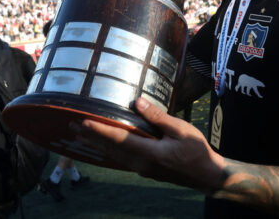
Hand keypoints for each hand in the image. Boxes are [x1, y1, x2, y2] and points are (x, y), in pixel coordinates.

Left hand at [76, 97, 225, 192]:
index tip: (83, 122)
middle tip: (71, 126)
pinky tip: (102, 147)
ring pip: (114, 155)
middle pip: (110, 149)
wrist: (207, 175)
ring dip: (96, 144)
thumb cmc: (197, 151)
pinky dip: (108, 151)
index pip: (119, 139)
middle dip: (90, 137)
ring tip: (80, 135)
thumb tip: (138, 103)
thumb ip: (159, 118)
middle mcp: (141, 163)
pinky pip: (121, 159)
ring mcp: (142, 168)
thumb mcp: (182, 130)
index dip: (99, 130)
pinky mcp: (145, 169)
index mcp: (150, 152)